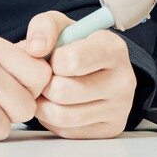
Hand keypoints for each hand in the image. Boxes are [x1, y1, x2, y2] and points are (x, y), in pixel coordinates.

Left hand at [19, 11, 137, 139]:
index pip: (71, 61)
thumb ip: (44, 27)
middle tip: (46, 78)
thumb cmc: (77, 47)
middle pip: (62, 91)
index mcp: (113, 48)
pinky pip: (67, 131)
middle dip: (44, 84)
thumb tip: (34, 49)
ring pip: (62, 115)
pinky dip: (52, 120)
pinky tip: (56, 105)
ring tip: (45, 91)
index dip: (52, 61)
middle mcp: (123, 79)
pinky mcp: (110, 128)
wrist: (99, 69)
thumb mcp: (62, 26)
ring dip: (43, 104)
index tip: (55, 58)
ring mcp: (119, 107)